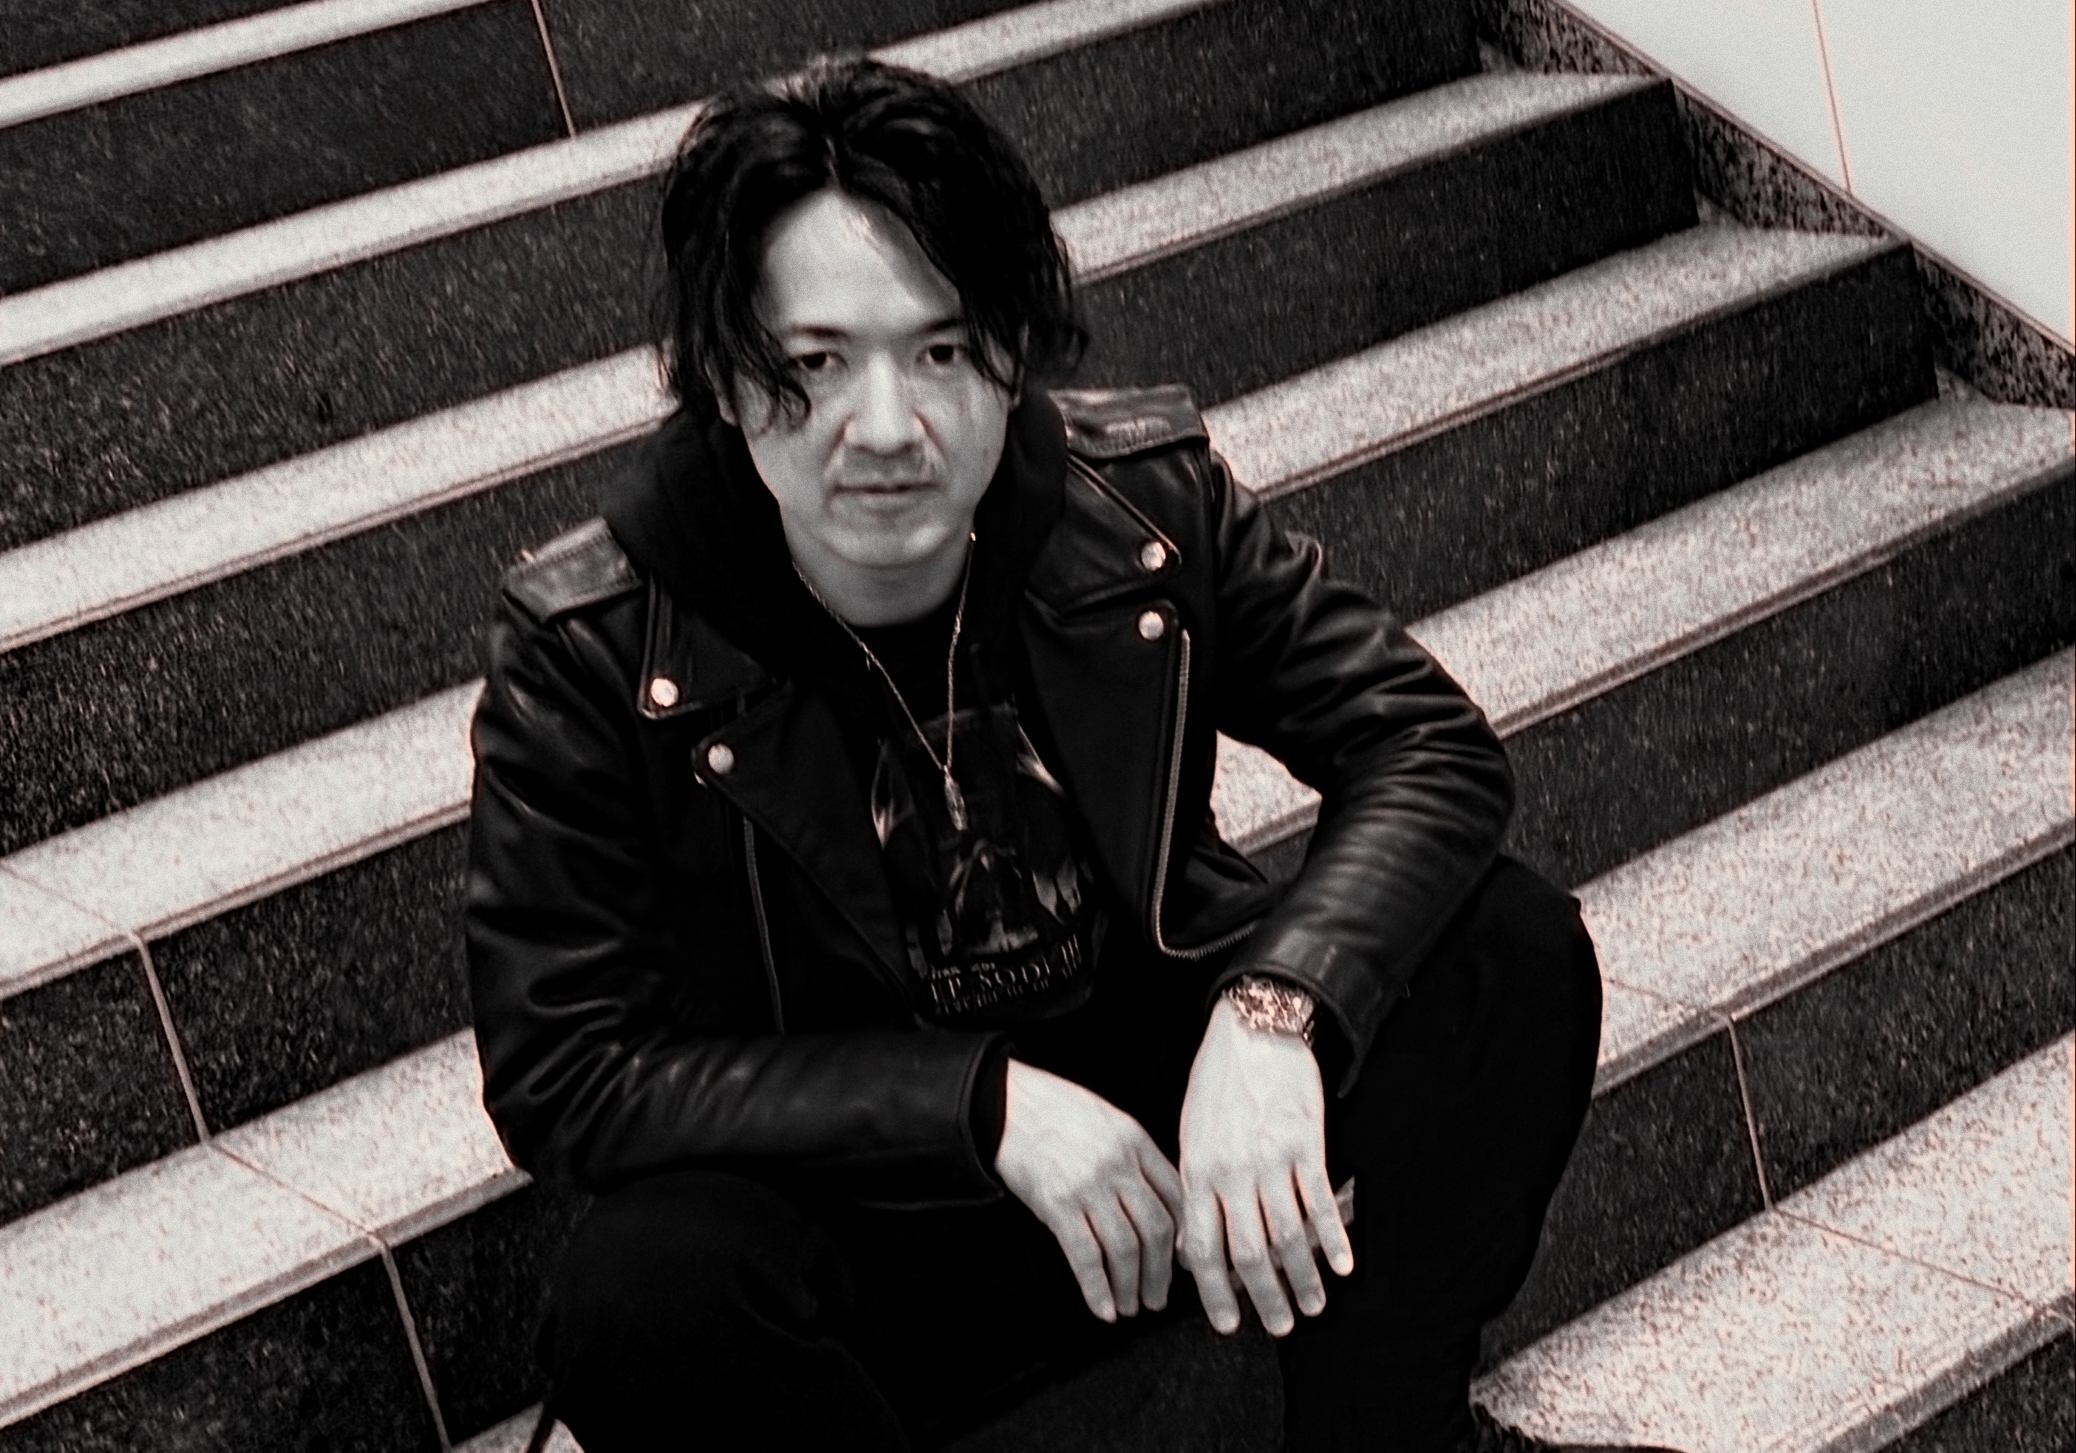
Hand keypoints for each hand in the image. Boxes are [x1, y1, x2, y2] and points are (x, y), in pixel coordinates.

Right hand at [994, 1058, 1184, 1321]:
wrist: (1006, 1103)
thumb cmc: (1056, 1111)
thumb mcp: (1107, 1122)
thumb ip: (1134, 1157)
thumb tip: (1158, 1202)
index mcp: (1136, 1142)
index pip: (1177, 1198)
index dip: (1184, 1238)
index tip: (1183, 1264)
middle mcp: (1118, 1165)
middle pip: (1156, 1230)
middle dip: (1161, 1274)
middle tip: (1158, 1298)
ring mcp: (1088, 1184)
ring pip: (1125, 1249)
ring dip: (1131, 1287)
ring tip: (1130, 1307)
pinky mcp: (1057, 1203)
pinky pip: (1086, 1256)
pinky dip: (1097, 1289)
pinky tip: (1103, 1308)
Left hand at [1178, 994, 1354, 1336]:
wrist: (1252, 1031)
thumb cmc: (1216, 1085)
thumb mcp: (1190, 1136)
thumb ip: (1195, 1190)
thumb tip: (1194, 1247)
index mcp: (1198, 1173)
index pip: (1202, 1249)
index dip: (1215, 1292)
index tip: (1229, 1323)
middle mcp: (1232, 1173)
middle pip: (1249, 1253)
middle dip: (1266, 1297)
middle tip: (1280, 1326)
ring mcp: (1270, 1160)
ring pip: (1288, 1235)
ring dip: (1303, 1278)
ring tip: (1314, 1304)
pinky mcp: (1305, 1144)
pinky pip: (1320, 1202)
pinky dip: (1333, 1239)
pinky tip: (1343, 1265)